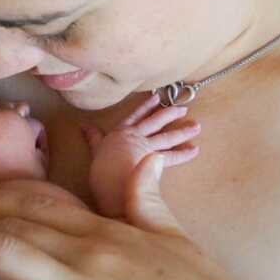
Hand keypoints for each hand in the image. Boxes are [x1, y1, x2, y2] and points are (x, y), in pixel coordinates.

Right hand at [83, 93, 200, 216]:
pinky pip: (172, 156)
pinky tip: (194, 150)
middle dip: (169, 114)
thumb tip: (82, 124)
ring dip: (182, 131)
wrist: (106, 182)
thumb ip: (92, 137)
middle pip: (155, 122)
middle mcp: (135, 137)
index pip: (135, 115)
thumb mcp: (94, 150)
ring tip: (196, 126)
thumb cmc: (98, 169)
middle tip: (184, 109)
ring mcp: (146, 148)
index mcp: (120, 133)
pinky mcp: (155, 162)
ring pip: (167, 136)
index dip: (145, 106)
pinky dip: (184, 154)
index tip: (156, 97)